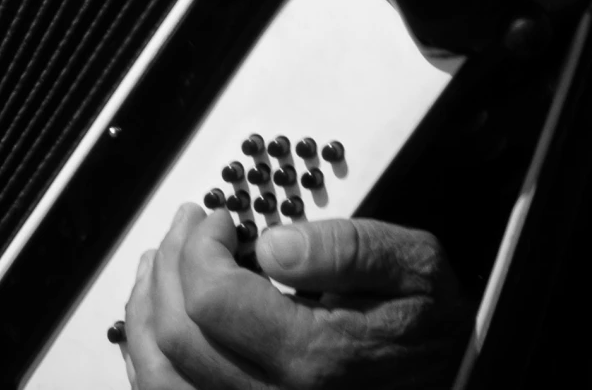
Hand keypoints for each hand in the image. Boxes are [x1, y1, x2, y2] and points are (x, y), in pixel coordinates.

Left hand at [122, 206, 468, 389]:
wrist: (446, 382)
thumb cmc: (429, 328)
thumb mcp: (413, 268)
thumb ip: (347, 249)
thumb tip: (273, 243)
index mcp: (316, 359)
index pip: (213, 299)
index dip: (200, 245)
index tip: (218, 218)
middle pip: (179, 335)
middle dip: (170, 263)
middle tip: (188, 225)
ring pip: (163, 378)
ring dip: (145, 313)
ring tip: (158, 265)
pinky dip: (151, 361)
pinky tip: (158, 323)